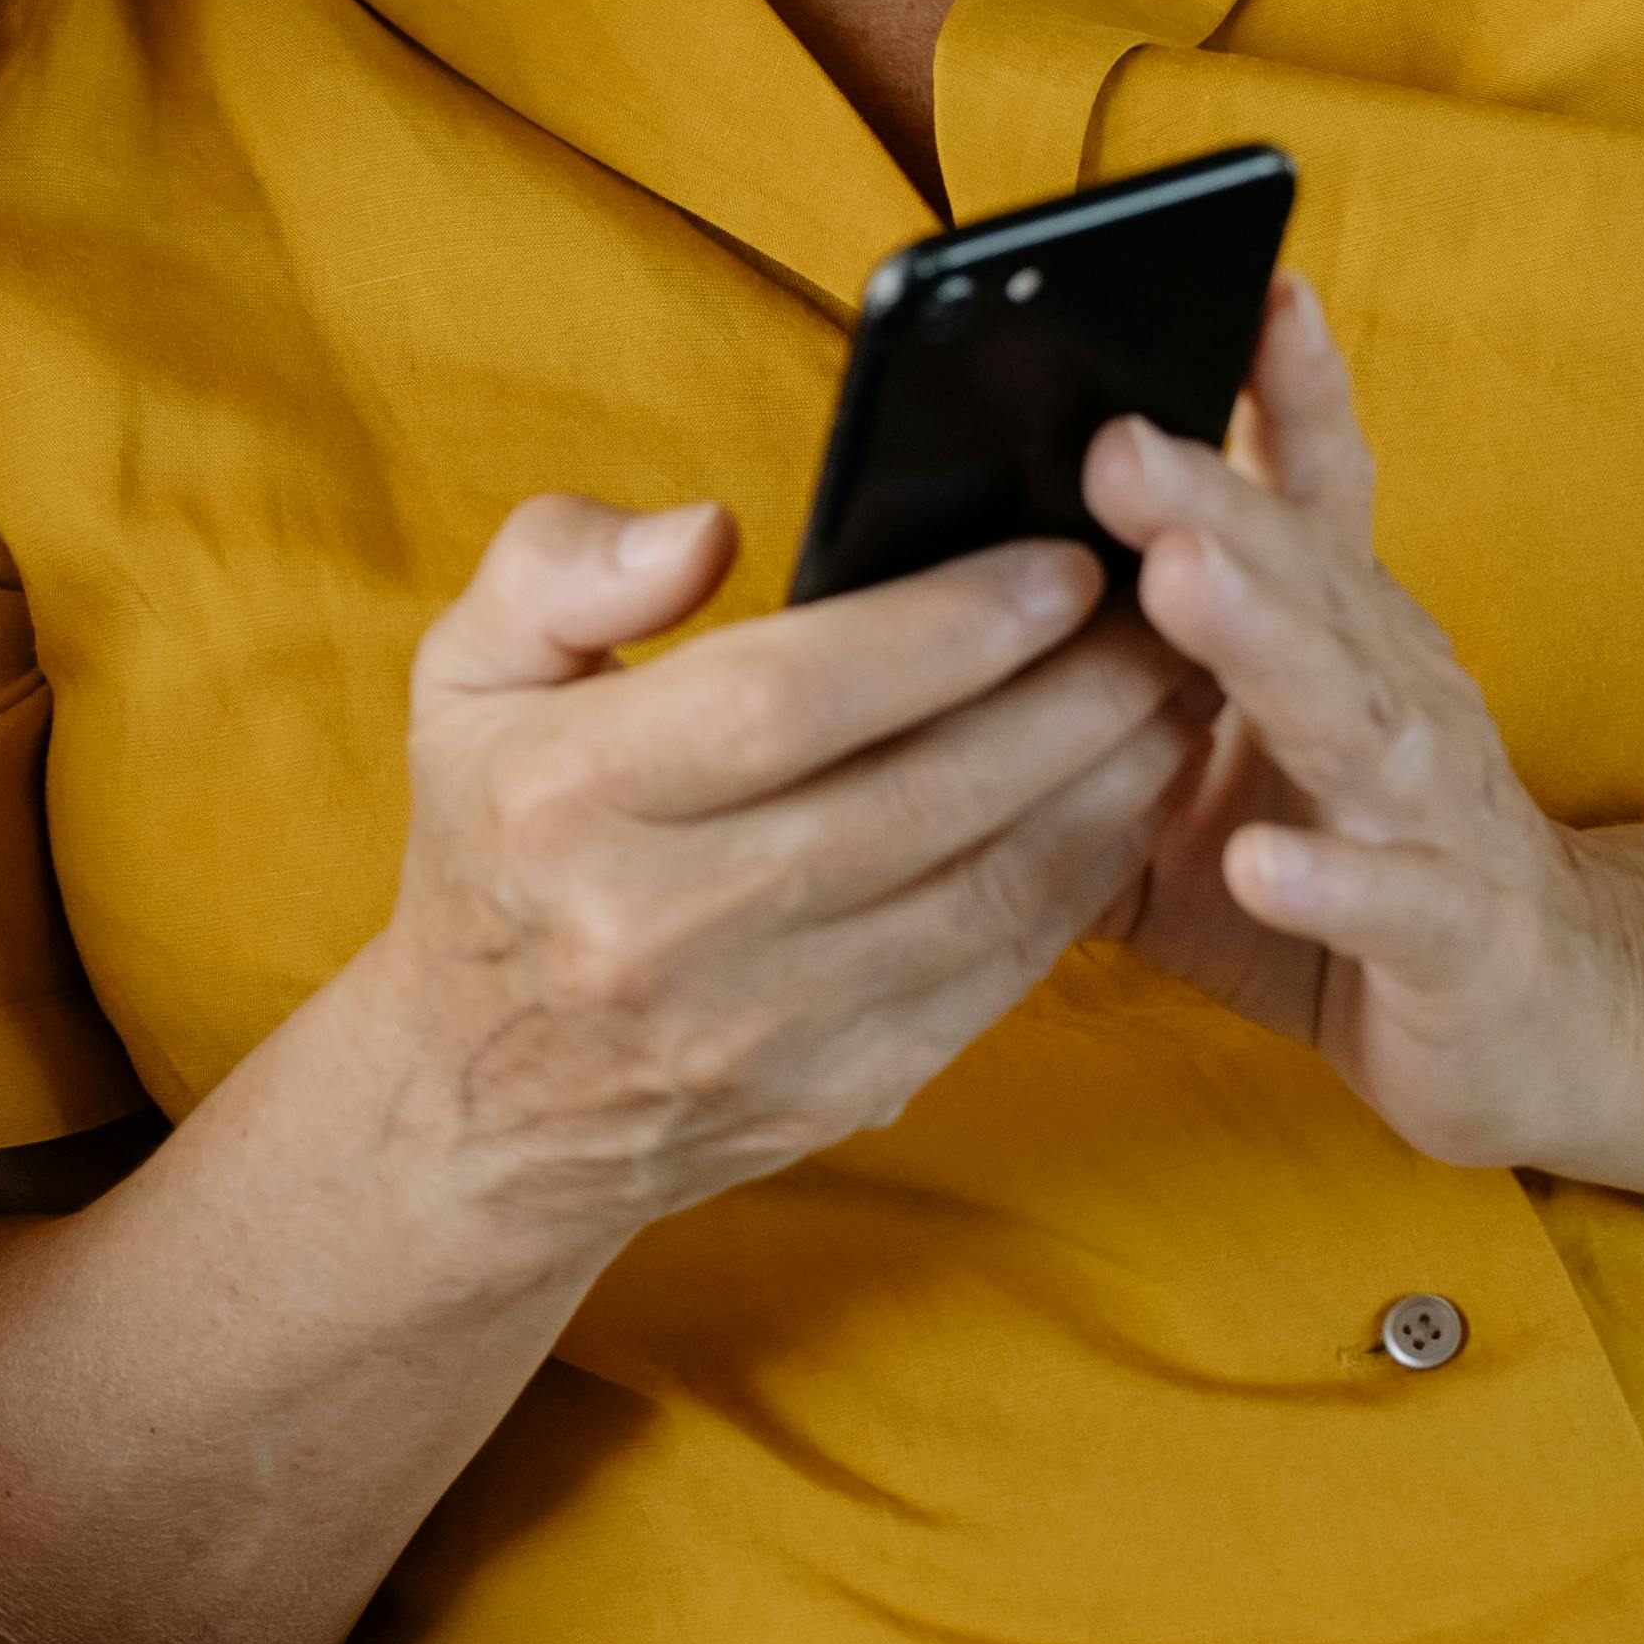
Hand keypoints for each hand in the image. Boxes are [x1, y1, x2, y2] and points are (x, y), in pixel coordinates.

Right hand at [366, 490, 1205, 1264]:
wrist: (485, 1110)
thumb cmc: (498, 848)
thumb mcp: (466, 679)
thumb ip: (560, 566)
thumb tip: (708, 533)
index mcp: (566, 801)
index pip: (785, 700)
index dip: (942, 630)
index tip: (1058, 565)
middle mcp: (658, 931)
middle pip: (915, 798)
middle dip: (1068, 696)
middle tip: (1166, 612)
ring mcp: (756, 1030)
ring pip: (980, 893)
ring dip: (1105, 786)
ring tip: (1178, 688)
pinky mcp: (836, 1092)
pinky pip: (994, 977)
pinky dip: (1077, 881)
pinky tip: (1127, 801)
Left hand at [1088, 273, 1643, 1173]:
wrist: (1551, 1018)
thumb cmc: (1350, 879)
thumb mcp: (1203, 774)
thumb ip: (1094, 702)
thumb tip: (927, 628)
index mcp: (1336, 642)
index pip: (1312, 492)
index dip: (1286, 394)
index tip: (1247, 285)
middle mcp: (1396, 694)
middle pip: (1301, 576)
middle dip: (1211, 500)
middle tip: (1112, 435)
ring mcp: (1432, 808)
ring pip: (1349, 709)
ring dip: (1261, 642)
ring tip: (1173, 579)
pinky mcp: (1455, 930)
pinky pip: (1391, 897)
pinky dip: (1328, 878)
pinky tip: (1258, 860)